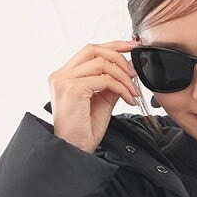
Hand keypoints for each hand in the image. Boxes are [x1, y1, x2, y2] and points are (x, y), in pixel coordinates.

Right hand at [47, 39, 141, 153]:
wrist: (74, 150)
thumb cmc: (84, 132)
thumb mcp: (102, 102)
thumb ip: (110, 84)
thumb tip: (126, 71)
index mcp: (64, 76)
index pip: (89, 51)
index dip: (112, 46)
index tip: (130, 48)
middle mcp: (61, 75)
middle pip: (93, 49)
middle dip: (119, 55)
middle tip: (135, 70)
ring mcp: (65, 81)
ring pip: (101, 63)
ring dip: (123, 76)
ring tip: (133, 91)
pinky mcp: (73, 89)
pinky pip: (104, 79)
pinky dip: (120, 87)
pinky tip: (128, 99)